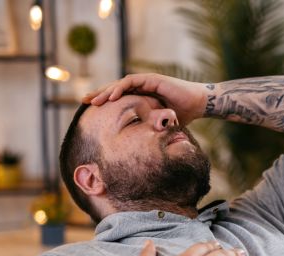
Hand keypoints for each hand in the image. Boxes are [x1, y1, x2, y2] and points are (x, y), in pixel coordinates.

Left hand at [82, 73, 207, 125]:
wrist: (199, 104)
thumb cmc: (184, 115)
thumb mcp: (160, 125)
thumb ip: (150, 129)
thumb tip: (142, 148)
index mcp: (143, 96)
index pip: (120, 97)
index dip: (105, 102)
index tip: (91, 110)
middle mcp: (142, 86)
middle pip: (116, 89)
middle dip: (99, 94)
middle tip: (84, 101)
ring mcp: (146, 81)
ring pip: (120, 84)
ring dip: (106, 92)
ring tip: (94, 101)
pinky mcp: (152, 79)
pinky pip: (132, 81)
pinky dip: (120, 88)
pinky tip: (112, 97)